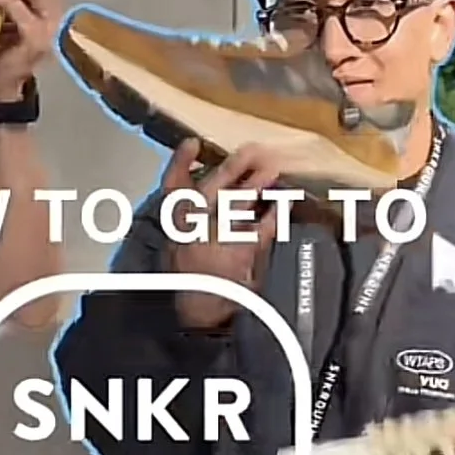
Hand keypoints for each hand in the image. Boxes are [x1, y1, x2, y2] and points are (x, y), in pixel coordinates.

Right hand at [160, 138, 288, 329]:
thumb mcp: (177, 241)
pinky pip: (260, 231)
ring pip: (236, 208)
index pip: (172, 190)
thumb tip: (197, 175)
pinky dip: (273, 216)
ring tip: (271, 170)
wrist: (201, 311)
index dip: (180, 164)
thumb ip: (185, 212)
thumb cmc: (191, 273)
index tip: (192, 144)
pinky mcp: (240, 257)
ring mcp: (217, 245)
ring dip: (255, 186)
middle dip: (230, 170)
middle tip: (249, 151)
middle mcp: (193, 233)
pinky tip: (282, 204)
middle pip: (210, 193)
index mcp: (176, 226)